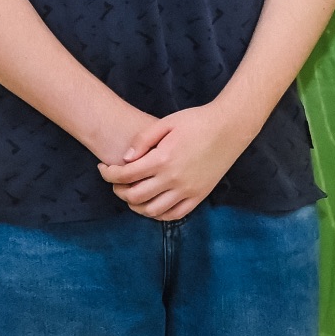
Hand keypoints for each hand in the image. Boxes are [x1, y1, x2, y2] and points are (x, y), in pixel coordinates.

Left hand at [97, 101, 258, 220]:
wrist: (230, 127)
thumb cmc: (197, 121)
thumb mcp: (165, 122)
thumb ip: (142, 140)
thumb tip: (125, 159)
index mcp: (162, 159)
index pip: (125, 175)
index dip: (108, 174)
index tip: (104, 168)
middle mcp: (173, 179)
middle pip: (134, 196)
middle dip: (118, 190)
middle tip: (116, 182)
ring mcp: (187, 190)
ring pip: (152, 210)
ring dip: (136, 206)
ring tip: (132, 194)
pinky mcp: (199, 195)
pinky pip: (174, 215)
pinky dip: (158, 214)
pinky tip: (153, 204)